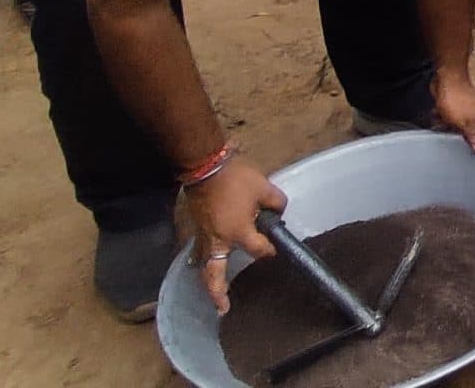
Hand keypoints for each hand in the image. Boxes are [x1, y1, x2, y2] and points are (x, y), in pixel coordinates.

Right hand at [184, 159, 287, 314]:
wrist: (204, 167)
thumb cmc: (234, 179)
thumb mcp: (263, 187)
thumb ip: (276, 202)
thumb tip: (279, 211)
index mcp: (238, 233)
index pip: (259, 250)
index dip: (269, 250)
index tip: (273, 247)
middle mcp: (219, 241)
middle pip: (215, 274)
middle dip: (218, 293)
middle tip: (223, 308)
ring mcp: (204, 235)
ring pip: (204, 264)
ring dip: (208, 280)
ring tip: (213, 293)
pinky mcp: (195, 227)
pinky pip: (198, 249)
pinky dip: (200, 260)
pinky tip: (199, 264)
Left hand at [430, 72, 474, 153]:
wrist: (446, 79)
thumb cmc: (456, 100)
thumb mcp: (464, 123)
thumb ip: (474, 136)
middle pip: (474, 134)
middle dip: (463, 139)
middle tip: (454, 142)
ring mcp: (468, 111)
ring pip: (461, 128)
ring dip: (451, 130)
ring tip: (443, 129)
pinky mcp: (457, 106)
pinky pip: (452, 120)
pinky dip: (445, 121)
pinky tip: (439, 122)